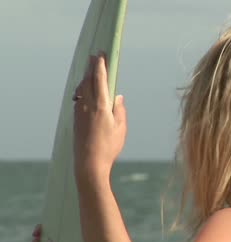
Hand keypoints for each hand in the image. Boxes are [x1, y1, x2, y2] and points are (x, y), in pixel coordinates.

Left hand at [73, 53, 126, 189]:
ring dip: (86, 77)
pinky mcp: (75, 118)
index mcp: (101, 106)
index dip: (100, 66)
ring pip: (81, 89)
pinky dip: (82, 89)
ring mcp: (79, 111)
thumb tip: (118, 96)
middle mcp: (87, 105)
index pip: (100, 80)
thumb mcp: (121, 128)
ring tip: (90, 71)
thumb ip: (120, 109)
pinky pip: (78, 98)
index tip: (101, 55)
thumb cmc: (109, 147)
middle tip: (94, 56)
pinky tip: (85, 90)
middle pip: (88, 80)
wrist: (89, 163)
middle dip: (91, 67)